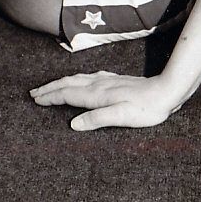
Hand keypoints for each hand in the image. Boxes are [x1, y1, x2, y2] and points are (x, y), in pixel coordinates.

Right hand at [30, 71, 186, 131]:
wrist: (166, 90)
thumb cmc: (146, 108)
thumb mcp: (122, 117)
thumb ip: (97, 119)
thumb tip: (73, 124)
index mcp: (97, 95)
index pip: (67, 94)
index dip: (50, 97)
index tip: (35, 100)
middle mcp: (99, 84)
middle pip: (68, 84)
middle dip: (50, 88)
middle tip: (33, 93)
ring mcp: (106, 80)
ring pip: (77, 79)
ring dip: (60, 83)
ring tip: (49, 87)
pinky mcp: (114, 80)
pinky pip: (87, 77)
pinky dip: (75, 80)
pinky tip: (79, 80)